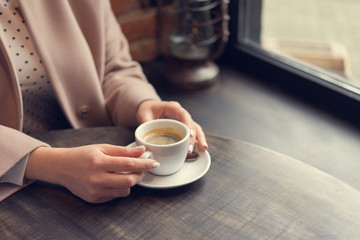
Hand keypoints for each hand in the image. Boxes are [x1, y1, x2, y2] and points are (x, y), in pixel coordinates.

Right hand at [25, 145, 158, 202]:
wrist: (61, 167)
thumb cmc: (82, 155)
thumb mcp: (102, 148)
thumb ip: (123, 150)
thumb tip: (141, 151)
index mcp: (99, 162)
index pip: (128, 164)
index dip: (144, 164)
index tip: (154, 163)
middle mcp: (96, 178)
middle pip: (128, 181)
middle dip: (139, 175)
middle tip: (140, 169)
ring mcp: (94, 191)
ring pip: (124, 191)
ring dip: (129, 183)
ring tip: (124, 174)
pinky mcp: (93, 199)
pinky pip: (114, 196)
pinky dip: (118, 188)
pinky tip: (112, 180)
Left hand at [136, 100, 207, 152]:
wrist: (149, 109)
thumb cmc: (147, 110)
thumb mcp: (143, 115)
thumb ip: (146, 124)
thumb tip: (145, 137)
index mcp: (172, 108)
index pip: (183, 114)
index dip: (188, 124)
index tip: (190, 134)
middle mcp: (180, 114)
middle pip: (192, 123)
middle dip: (194, 136)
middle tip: (190, 148)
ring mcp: (183, 121)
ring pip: (195, 128)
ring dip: (199, 139)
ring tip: (203, 148)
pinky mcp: (183, 128)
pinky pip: (193, 133)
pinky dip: (197, 141)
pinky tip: (200, 149)